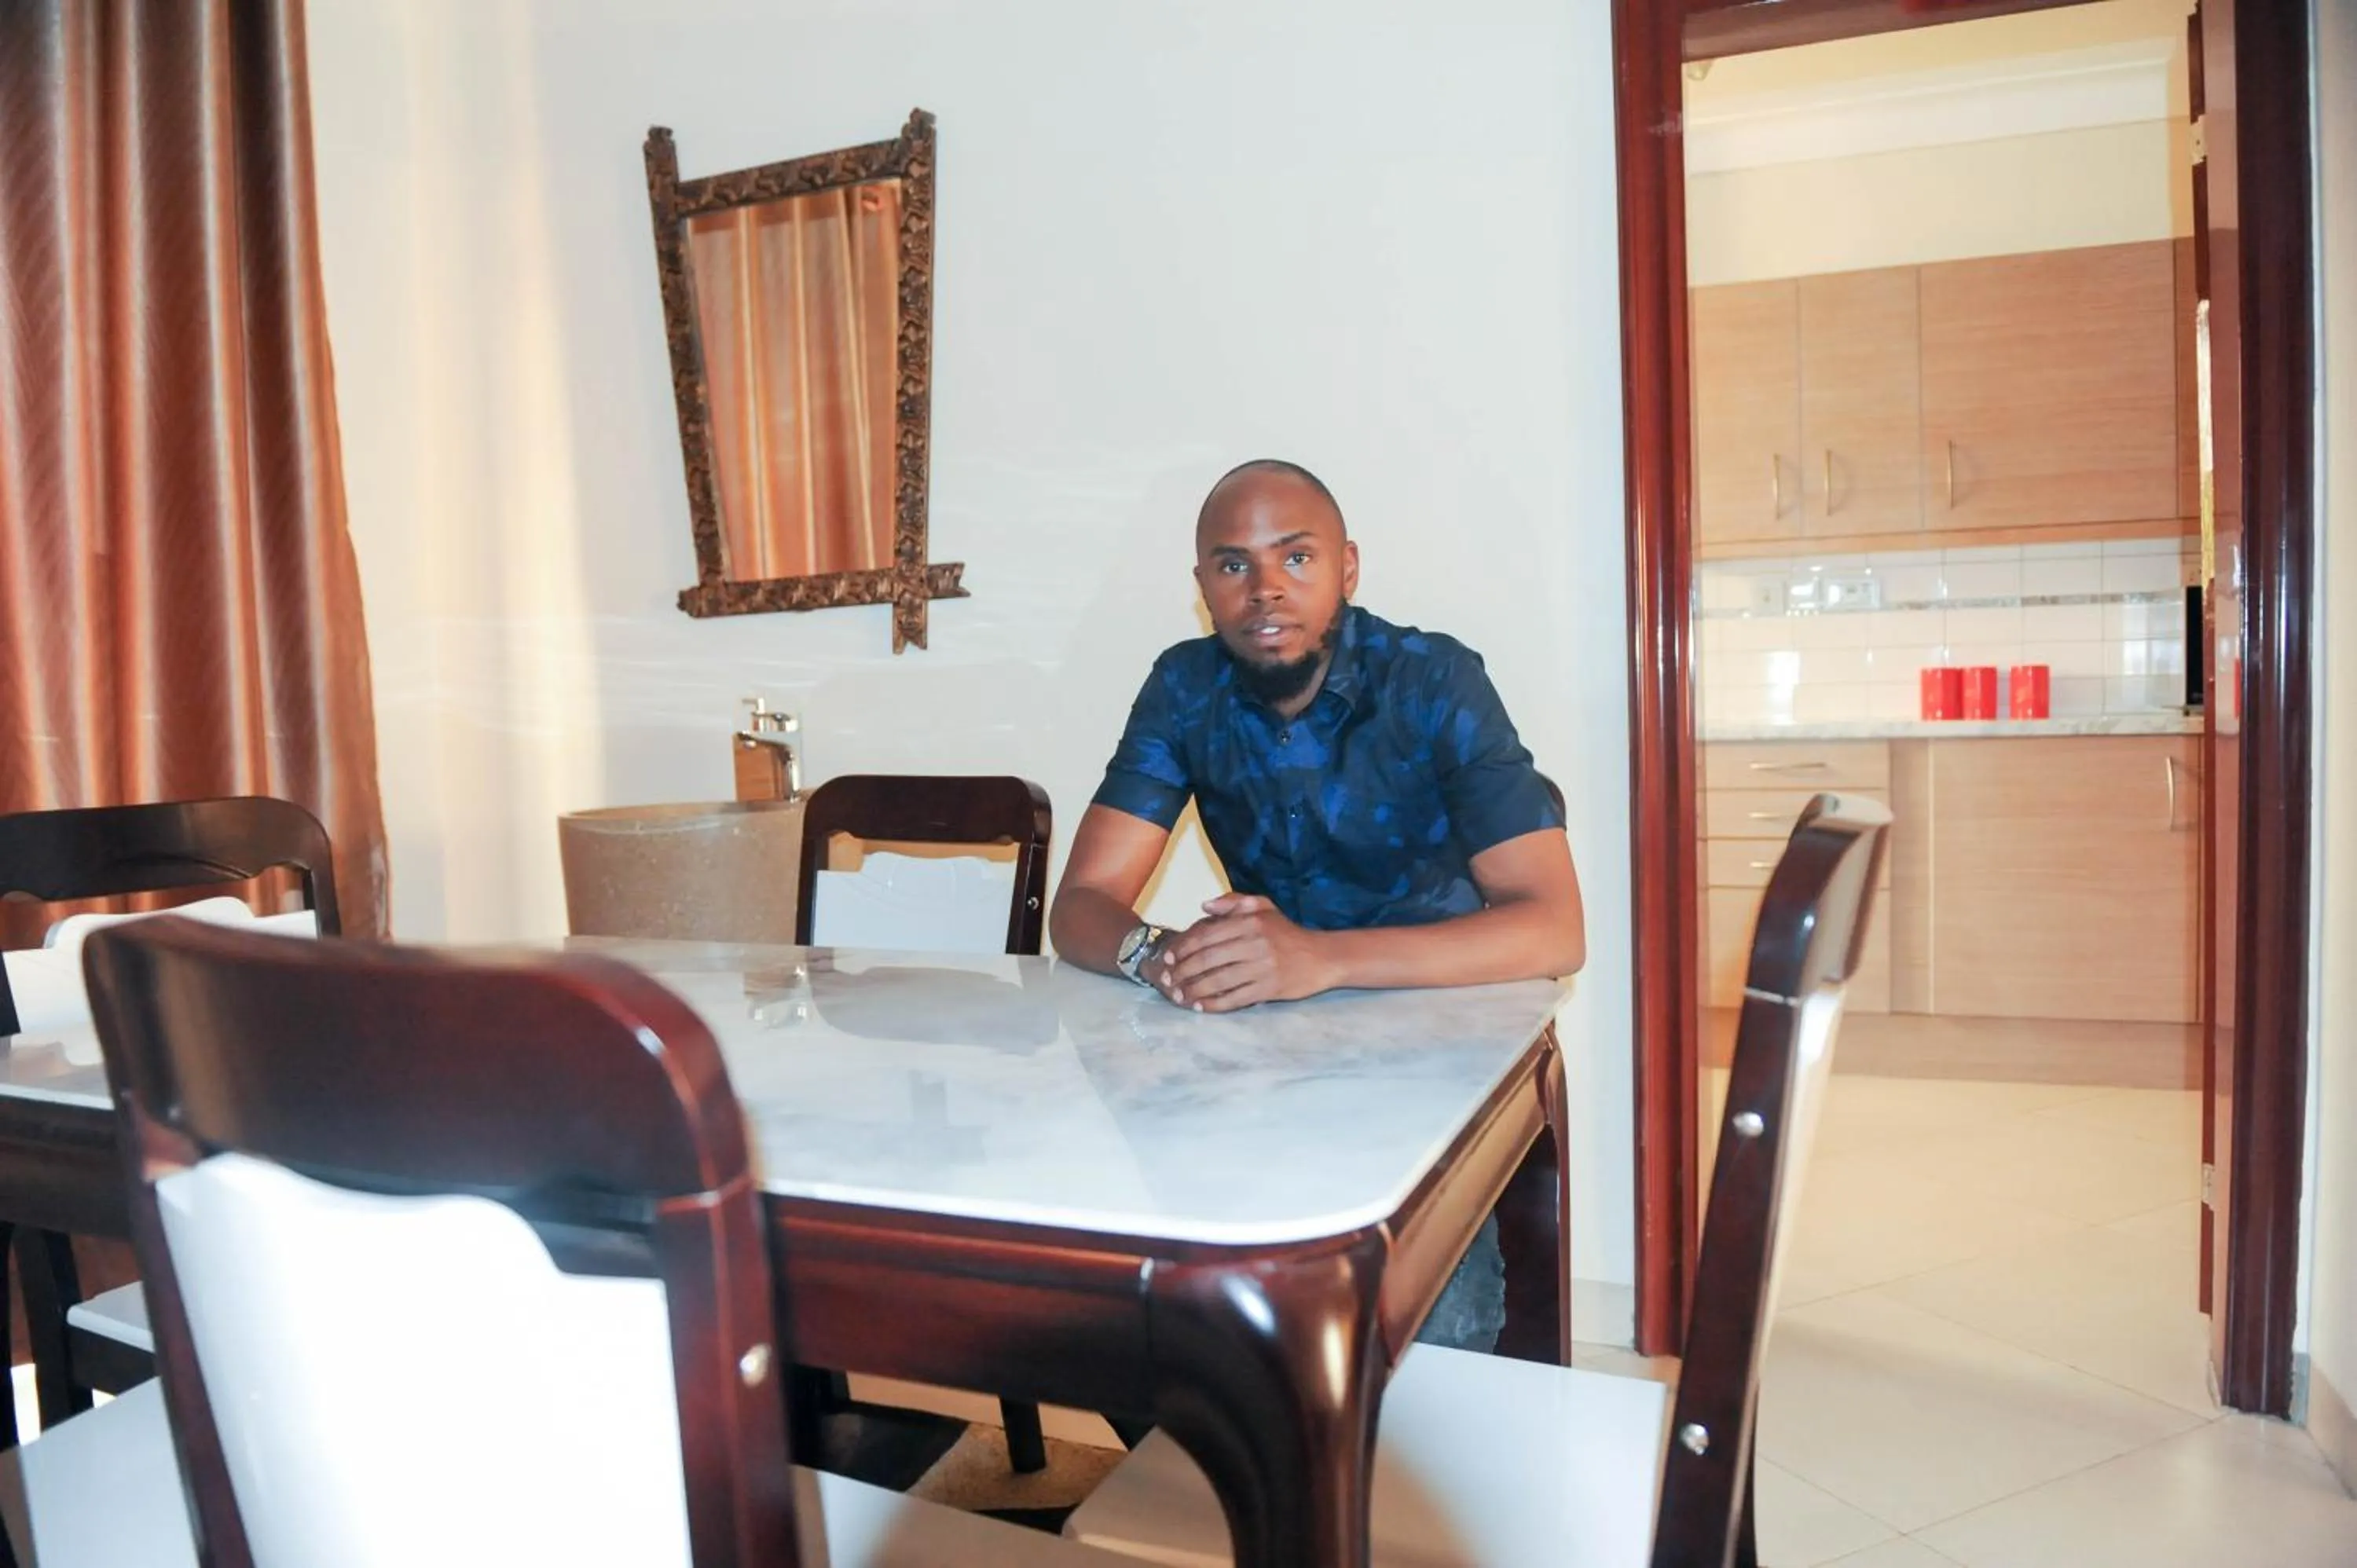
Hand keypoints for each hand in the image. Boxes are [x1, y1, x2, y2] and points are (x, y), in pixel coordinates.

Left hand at [1149, 894, 1335, 1012]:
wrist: (1322, 958)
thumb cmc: (1288, 933)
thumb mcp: (1264, 907)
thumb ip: (1234, 902)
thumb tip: (1203, 906)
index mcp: (1250, 922)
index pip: (1207, 935)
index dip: (1183, 947)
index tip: (1167, 957)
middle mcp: (1255, 943)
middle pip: (1208, 959)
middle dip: (1182, 971)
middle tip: (1167, 979)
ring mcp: (1262, 968)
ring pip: (1218, 981)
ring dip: (1194, 990)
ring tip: (1179, 996)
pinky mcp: (1269, 989)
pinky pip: (1235, 998)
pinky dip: (1214, 1004)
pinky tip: (1200, 1007)